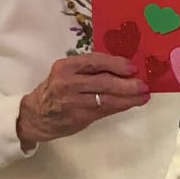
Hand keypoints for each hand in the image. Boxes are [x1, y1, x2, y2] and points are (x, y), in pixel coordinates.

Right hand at [16, 53, 148, 148]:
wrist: (35, 116)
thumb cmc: (55, 91)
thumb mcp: (66, 73)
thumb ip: (88, 70)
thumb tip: (121, 68)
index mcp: (66, 66)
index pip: (95, 61)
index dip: (116, 63)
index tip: (132, 67)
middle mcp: (68, 82)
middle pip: (103, 81)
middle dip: (127, 83)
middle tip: (144, 84)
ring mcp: (73, 101)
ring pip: (107, 98)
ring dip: (129, 97)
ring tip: (143, 96)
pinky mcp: (78, 116)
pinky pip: (104, 110)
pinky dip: (120, 106)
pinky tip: (130, 104)